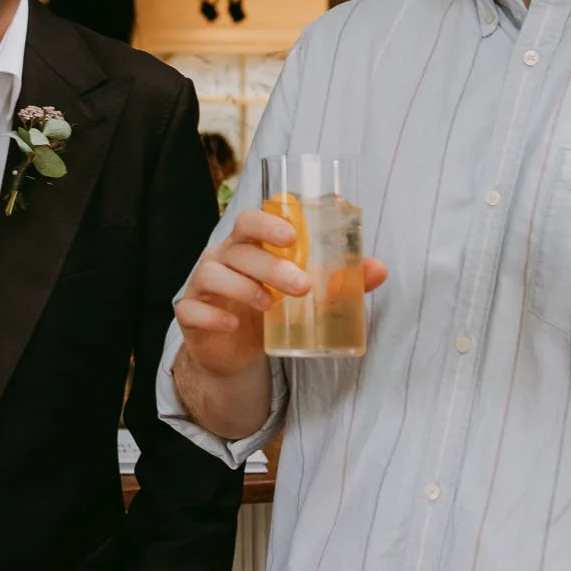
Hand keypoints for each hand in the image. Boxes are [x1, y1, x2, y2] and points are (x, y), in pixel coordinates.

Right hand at [173, 210, 388, 379]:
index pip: (250, 220)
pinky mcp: (190, 314)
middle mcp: (221, 258)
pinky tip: (234, 325)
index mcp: (248, 245)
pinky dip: (214, 316)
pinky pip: (192, 309)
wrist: (232, 350)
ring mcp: (202, 285)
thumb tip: (380, 268)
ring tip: (270, 306)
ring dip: (243, 287)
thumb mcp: (302, 294)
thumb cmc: (267, 307)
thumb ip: (339, 281)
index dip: (268, 223)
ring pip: (212, 274)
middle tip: (302, 286)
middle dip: (269, 264)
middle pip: (238, 248)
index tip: (292, 235)